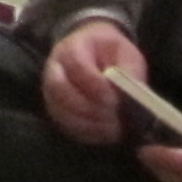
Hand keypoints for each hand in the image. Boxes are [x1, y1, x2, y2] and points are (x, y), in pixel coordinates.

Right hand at [40, 19, 149, 146]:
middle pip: (59, 89)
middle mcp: (54, 69)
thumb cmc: (111, 53)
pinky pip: (65, 126)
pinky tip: (107, 134)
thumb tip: (129, 92)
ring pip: (60, 111)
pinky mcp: (57, 111)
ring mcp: (51, 91)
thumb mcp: (125, 53)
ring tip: (114, 128)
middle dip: (88, 107)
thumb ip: (128, 70)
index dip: (93, 83)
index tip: (114, 98)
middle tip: (114, 116)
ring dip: (88, 123)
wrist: (96, 56)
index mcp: (71, 47)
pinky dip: (87, 133)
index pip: (75, 63)